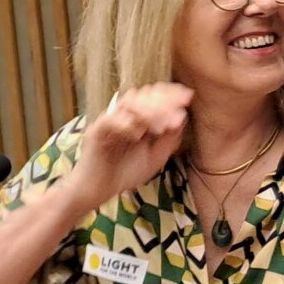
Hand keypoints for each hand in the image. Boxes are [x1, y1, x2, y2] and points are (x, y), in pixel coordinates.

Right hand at [65, 83, 192, 211]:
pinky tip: (137, 135)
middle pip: (141, 95)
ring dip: (147, 111)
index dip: (170, 92)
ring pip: (127, 103)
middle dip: (162, 102)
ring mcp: (109, 121)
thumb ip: (170, 139)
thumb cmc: (126, 172)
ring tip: (160, 128)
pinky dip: (125, 124)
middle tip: (176, 114)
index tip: (188, 96)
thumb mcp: (156, 157)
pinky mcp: (95, 132)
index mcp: (138, 117)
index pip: (153, 95)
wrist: (99, 191)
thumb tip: (182, 116)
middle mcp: (123, 114)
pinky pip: (110, 120)